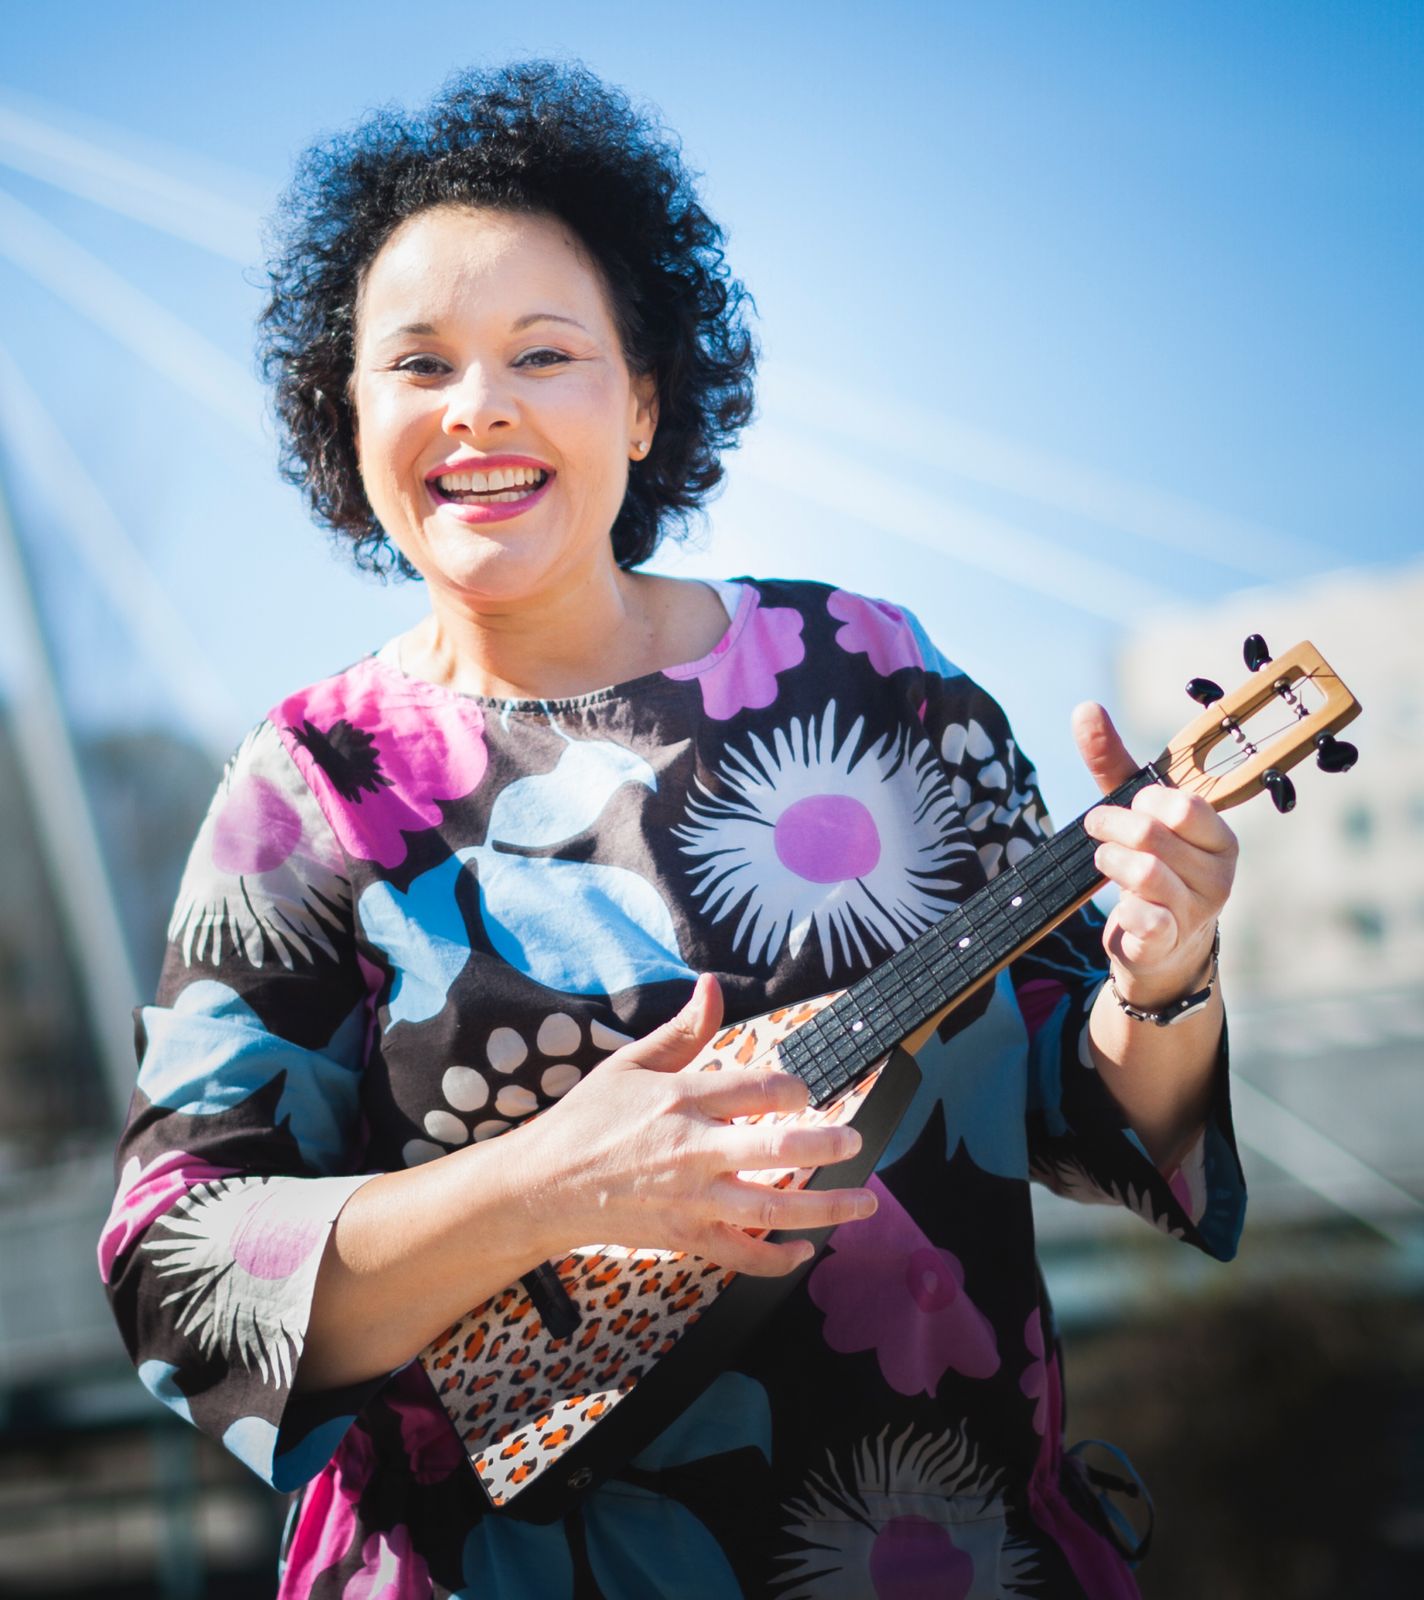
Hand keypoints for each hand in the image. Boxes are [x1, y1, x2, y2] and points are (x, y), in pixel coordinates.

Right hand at [517, 974, 877, 1275]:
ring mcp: (692, 1199)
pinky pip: (741, 1256)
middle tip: (855, 1141)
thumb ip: (683, 1030)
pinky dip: (776, 1258)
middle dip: (826, 1144)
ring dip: (825, 1207)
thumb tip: (712, 985)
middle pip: (776, 1146)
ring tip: (863, 1201)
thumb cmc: (588, 1118)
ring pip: (772, 1207)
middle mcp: (693, 1148)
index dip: (794, 1088)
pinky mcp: (685, 1237)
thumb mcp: (631, 1063)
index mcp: (682, 1098)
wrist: (543, 1186)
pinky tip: (804, 1251)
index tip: (804, 1091)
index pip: (759, 1088)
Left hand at [1074, 702, 1236, 1006]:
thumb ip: (1113, 764)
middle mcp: (1218, 874)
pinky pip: (1144, 918)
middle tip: (1097, 828)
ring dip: (1108, 861)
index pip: (1183, 805)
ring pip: (1142, 871)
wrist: (1164, 947)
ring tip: (1105, 861)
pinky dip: (1123, 908)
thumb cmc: (1153, 865)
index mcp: (1220, 836)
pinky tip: (1121, 906)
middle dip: (1111, 825)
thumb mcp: (1136, 813)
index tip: (1126, 805)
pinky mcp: (1170, 942)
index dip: (1142, 801)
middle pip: (1152, 834)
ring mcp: (1197, 911)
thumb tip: (1085, 708)